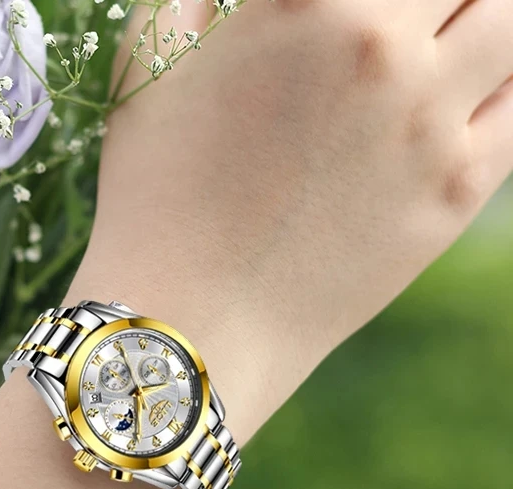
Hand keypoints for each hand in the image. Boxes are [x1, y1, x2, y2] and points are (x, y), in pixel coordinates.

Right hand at [70, 0, 512, 439]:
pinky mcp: (456, 193)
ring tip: (442, 42)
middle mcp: (382, 52)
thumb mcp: (149, 69)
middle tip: (403, 22)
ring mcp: (432, 125)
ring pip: (508, 21)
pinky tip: (472, 83)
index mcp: (304, 5)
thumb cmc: (155, 199)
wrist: (193, 319)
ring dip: (478, 20)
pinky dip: (506, 79)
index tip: (356, 8)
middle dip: (428, 1)